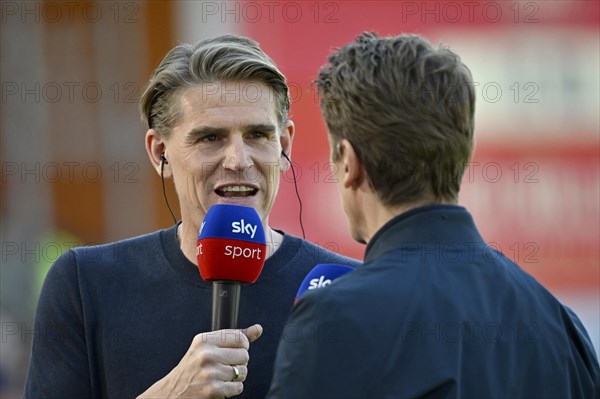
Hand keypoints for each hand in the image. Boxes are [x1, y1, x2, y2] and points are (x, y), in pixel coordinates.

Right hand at [138, 324, 262, 397]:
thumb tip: (258, 329)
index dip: (241, 346)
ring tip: (220, 377)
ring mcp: (210, 373)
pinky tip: (219, 387)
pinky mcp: (213, 390)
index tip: (231, 352)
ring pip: (243, 372)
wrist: (171, 393)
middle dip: (238, 363)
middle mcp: (206, 354)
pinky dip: (232, 389)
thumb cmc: (193, 368)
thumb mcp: (207, 347)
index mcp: (204, 340)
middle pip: (244, 355)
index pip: (240, 338)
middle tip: (223, 367)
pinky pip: (239, 387)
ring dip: (235, 377)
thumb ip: (234, 337)